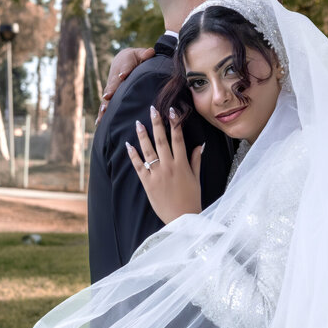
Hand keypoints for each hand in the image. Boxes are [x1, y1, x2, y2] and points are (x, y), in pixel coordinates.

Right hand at [98, 45, 154, 116]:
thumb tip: (151, 52)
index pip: (125, 67)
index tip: (123, 76)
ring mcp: (111, 86)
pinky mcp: (110, 95)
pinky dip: (102, 112)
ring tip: (103, 112)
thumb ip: (145, 54)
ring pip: (107, 96)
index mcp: (124, 64)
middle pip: (113, 84)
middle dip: (111, 90)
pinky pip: (105, 104)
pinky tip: (98, 122)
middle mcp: (115, 76)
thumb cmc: (135, 57)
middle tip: (108, 96)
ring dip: (105, 104)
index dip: (124, 71)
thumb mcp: (141, 54)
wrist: (121, 60)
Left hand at [125, 106, 203, 223]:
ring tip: (138, 123)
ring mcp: (157, 174)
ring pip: (148, 150)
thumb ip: (196, 160)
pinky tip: (128, 145)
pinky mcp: (147, 183)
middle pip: (161, 140)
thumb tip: (199, 145)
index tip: (171, 111)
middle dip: (157, 123)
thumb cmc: (192, 199)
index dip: (175, 123)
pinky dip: (133, 155)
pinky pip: (139, 166)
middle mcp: (169, 166)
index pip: (178, 139)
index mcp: (182, 164)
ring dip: (143, 135)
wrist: (182, 218)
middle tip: (152, 109)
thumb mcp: (196, 179)